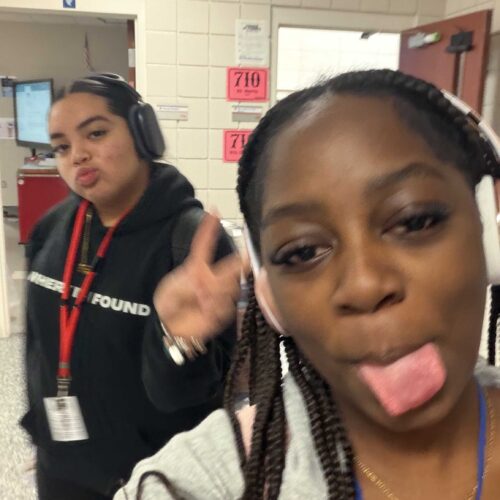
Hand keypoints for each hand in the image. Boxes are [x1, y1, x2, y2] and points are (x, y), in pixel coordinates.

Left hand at [153, 213, 247, 341]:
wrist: (170, 329)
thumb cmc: (168, 305)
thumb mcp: (171, 290)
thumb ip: (188, 284)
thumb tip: (206, 281)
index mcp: (196, 269)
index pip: (204, 246)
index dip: (209, 228)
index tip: (214, 210)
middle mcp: (211, 279)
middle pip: (231, 267)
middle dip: (240, 262)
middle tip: (247, 257)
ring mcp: (219, 295)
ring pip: (229, 287)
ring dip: (218, 292)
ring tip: (202, 300)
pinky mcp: (223, 312)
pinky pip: (225, 305)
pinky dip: (215, 306)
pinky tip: (205, 309)